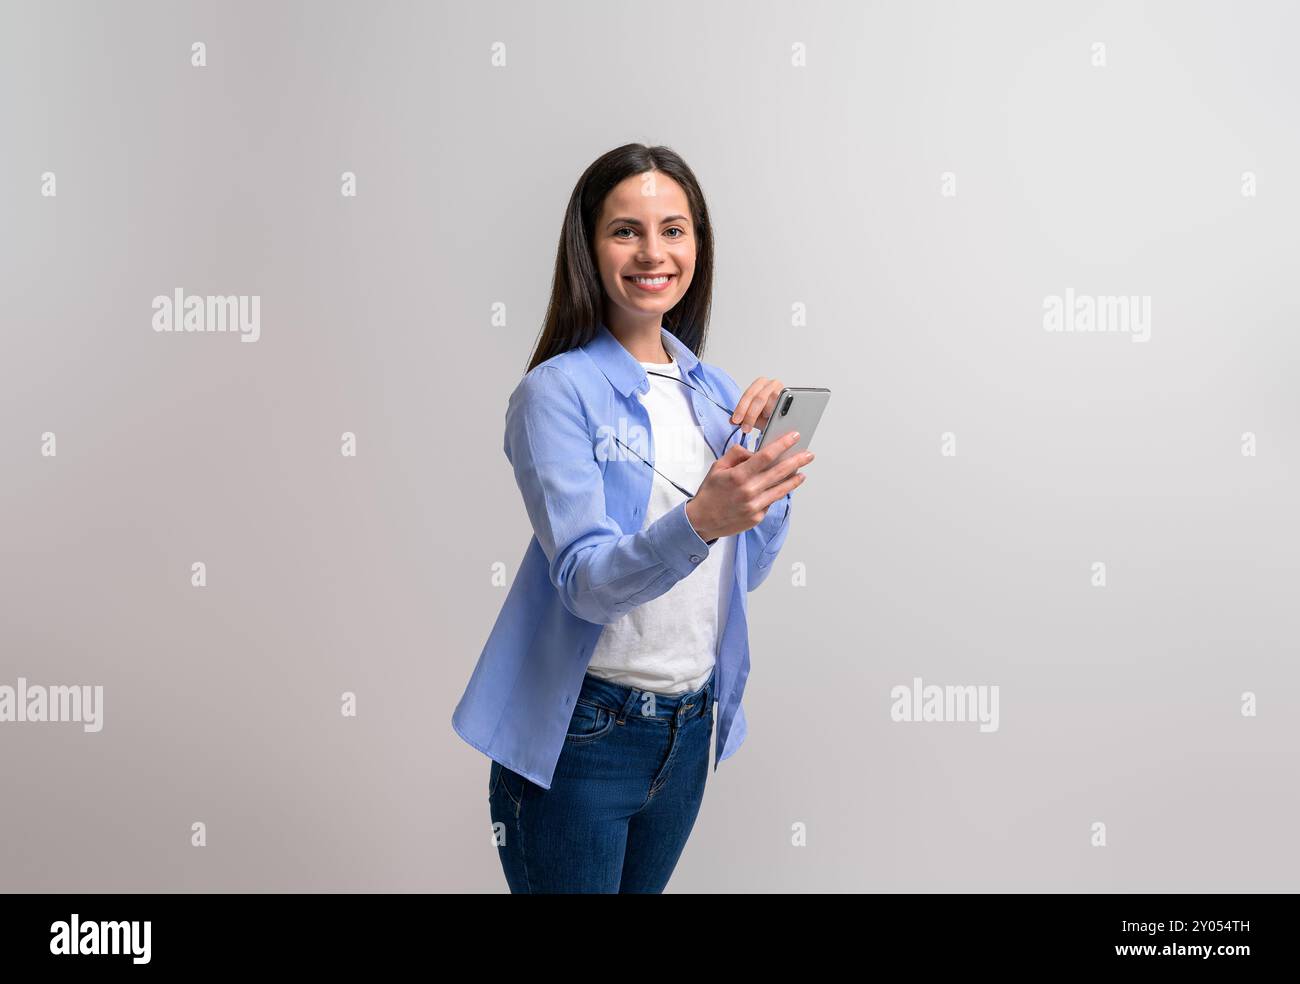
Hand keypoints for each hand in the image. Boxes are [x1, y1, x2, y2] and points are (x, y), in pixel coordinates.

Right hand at [685, 430, 812, 541]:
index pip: (766, 456)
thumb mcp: (718, 467)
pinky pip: (771, 501)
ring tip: (802, 473)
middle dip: (797, 461)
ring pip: (781, 489)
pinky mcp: (757, 517)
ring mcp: (755, 506)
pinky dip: (777, 493)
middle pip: (780, 472)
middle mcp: (749, 491)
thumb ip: (737, 455)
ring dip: (794, 480)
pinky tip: (781, 488)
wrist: (702, 520)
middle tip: (808, 455)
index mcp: (738, 475)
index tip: (794, 437)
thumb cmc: (710, 493)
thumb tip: (754, 451)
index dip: (783, 445)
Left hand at [730, 376, 785, 433]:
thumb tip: (732, 421)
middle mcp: (770, 383)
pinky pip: (782, 405)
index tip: (736, 421)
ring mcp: (782, 389)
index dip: (741, 408)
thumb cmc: (769, 414)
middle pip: (758, 398)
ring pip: (771, 402)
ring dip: (765, 414)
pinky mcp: (791, 396)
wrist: (784, 415)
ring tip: (762, 423)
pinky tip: (772, 419)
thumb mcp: (754, 415)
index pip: (748, 395)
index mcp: (759, 384)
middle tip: (746, 428)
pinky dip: (776, 413)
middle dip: (750, 415)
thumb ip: (743, 417)